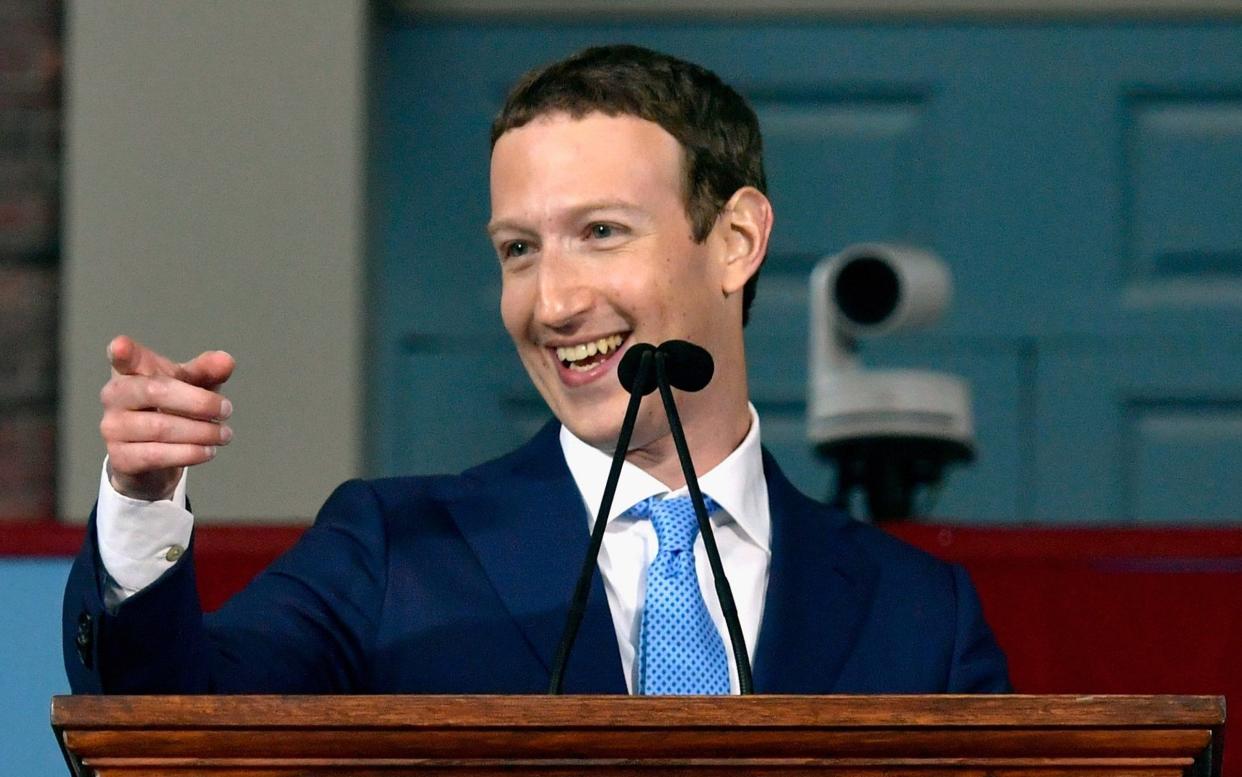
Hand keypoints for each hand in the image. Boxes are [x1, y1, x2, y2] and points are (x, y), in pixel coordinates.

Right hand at [99, 335, 235, 500]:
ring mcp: (113, 427)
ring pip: (161, 427)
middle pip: (156, 391)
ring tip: (223, 434)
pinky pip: (157, 455)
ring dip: (201, 432)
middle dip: (199, 402)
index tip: (121, 346)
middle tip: (226, 409)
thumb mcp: (192, 386)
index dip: (122, 351)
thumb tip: (226, 361)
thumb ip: (207, 371)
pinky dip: (189, 453)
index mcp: (131, 371)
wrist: (156, 457)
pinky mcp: (120, 458)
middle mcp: (115, 396)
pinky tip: (207, 451)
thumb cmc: (172, 409)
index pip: (124, 357)